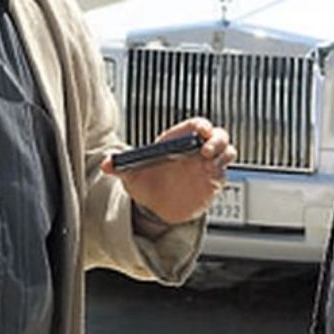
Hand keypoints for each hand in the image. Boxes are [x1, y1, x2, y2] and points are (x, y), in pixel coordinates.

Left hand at [101, 117, 236, 224]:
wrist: (156, 208)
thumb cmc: (148, 184)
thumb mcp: (132, 174)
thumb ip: (120, 166)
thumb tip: (107, 163)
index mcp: (179, 141)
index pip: (196, 125)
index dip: (201, 125)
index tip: (201, 131)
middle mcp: (196, 151)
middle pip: (217, 135)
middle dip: (217, 139)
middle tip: (207, 150)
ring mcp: (206, 165)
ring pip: (226, 151)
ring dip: (223, 154)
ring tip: (211, 163)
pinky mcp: (212, 182)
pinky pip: (224, 172)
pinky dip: (221, 172)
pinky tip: (211, 177)